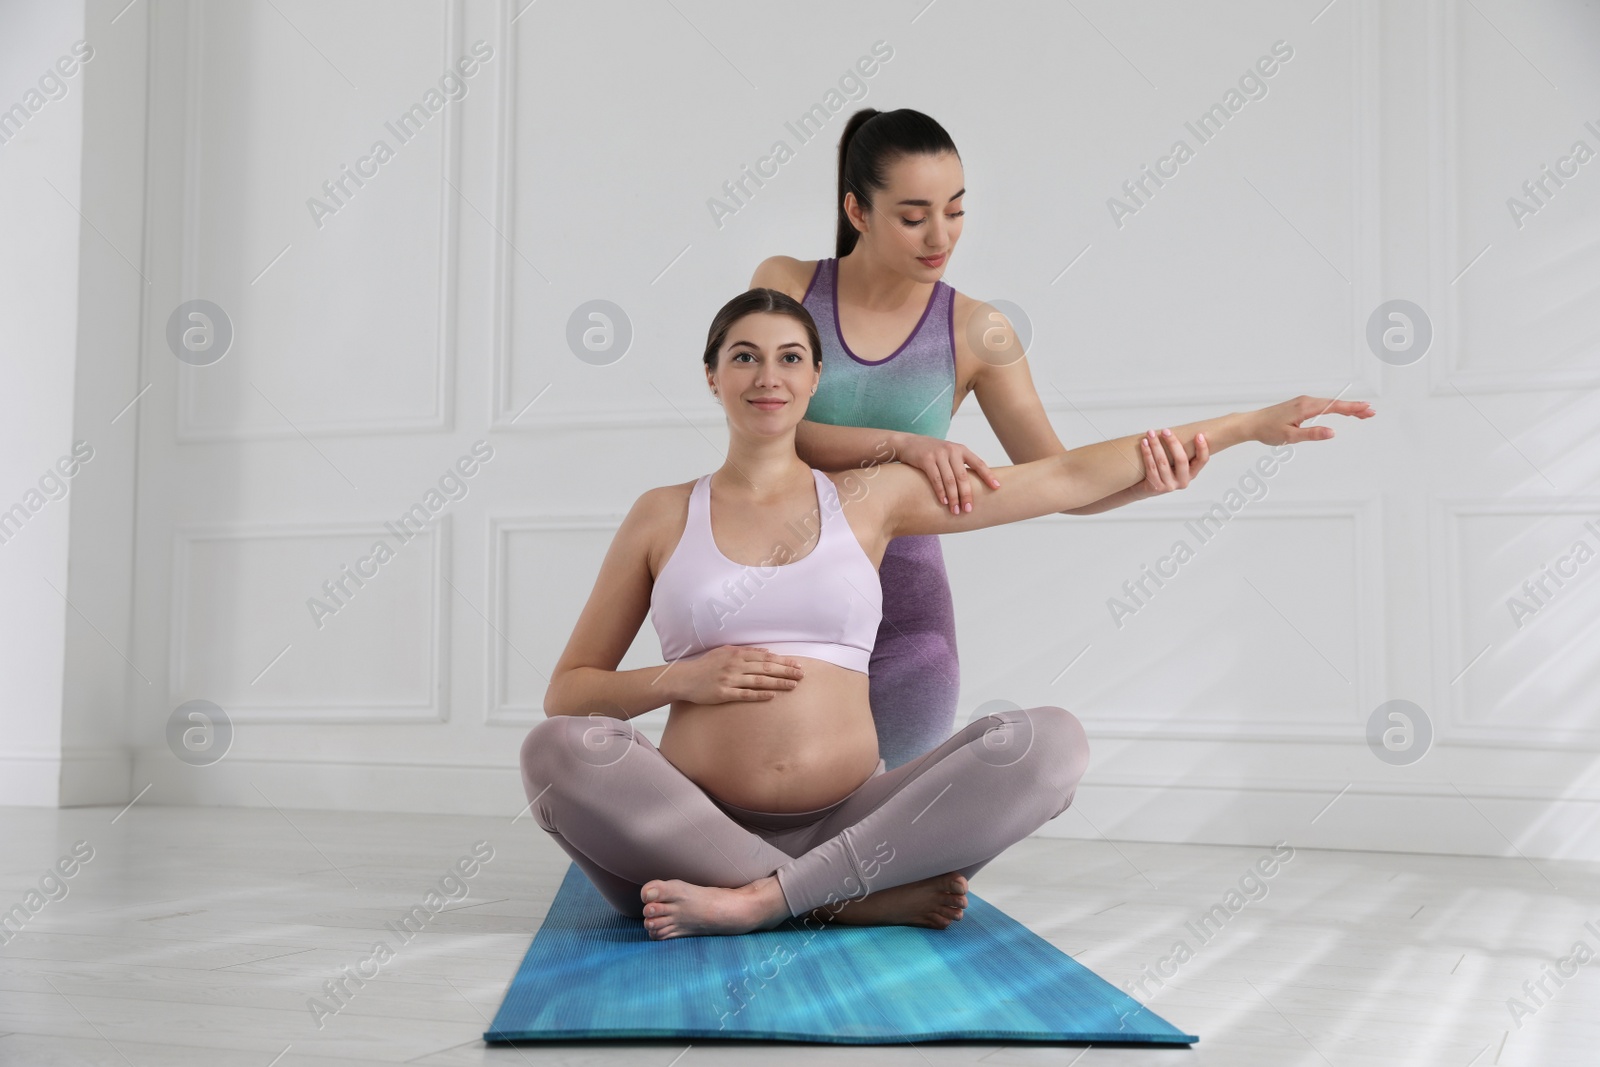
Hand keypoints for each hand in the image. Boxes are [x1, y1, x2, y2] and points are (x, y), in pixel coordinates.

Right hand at [674, 646, 805, 704]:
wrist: (685, 678)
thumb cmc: (706, 665)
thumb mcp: (724, 652)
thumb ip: (745, 651)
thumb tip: (766, 652)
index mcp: (737, 654)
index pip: (766, 658)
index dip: (783, 661)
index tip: (798, 664)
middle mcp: (735, 666)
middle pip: (766, 668)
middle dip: (786, 671)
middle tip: (802, 675)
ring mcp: (730, 680)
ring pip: (759, 681)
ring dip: (778, 683)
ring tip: (793, 685)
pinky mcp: (723, 693)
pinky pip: (745, 694)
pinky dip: (760, 694)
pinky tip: (772, 695)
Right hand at [892, 433, 999, 514]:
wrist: (909, 443)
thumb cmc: (932, 452)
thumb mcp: (949, 453)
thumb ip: (960, 465)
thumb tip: (975, 486)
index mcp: (961, 449)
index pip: (979, 463)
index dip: (988, 476)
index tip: (997, 487)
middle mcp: (952, 450)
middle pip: (963, 476)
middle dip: (966, 495)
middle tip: (969, 509)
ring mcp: (939, 454)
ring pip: (950, 480)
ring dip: (953, 497)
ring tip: (956, 510)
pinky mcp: (926, 459)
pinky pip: (936, 479)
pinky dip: (940, 492)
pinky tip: (943, 502)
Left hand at [1138, 427, 1208, 495]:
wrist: (1144, 489)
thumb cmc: (1161, 471)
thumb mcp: (1174, 464)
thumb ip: (1178, 451)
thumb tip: (1176, 430)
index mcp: (1191, 474)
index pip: (1202, 461)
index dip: (1202, 449)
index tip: (1199, 435)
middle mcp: (1183, 481)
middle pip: (1181, 460)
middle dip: (1173, 442)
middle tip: (1165, 430)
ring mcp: (1169, 486)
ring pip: (1163, 462)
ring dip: (1156, 445)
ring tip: (1150, 433)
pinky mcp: (1156, 487)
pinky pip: (1151, 467)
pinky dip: (1147, 453)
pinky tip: (1144, 443)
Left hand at [1247, 395, 1374, 445]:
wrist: (1251, 423)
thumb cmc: (1268, 430)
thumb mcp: (1291, 436)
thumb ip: (1312, 434)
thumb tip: (1332, 433)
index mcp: (1306, 407)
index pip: (1334, 406)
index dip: (1352, 408)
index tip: (1367, 409)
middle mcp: (1306, 401)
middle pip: (1335, 403)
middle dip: (1354, 408)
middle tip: (1371, 413)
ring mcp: (1303, 402)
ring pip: (1330, 404)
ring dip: (1346, 407)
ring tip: (1362, 413)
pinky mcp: (1300, 405)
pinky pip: (1323, 405)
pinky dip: (1335, 407)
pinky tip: (1341, 410)